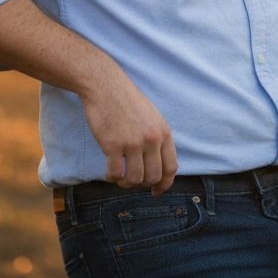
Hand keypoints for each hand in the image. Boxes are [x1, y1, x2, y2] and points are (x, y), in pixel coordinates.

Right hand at [81, 72, 178, 195]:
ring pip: (134, 179)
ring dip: (126, 183)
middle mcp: (151, 139)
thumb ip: (159, 139)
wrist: (106, 86)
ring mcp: (132, 142)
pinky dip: (112, 178)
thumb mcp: (153, 117)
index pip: (170, 167)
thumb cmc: (128, 101)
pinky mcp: (113, 145)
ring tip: (120, 177)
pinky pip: (115, 174)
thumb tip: (162, 165)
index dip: (164, 184)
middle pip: (153, 177)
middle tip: (132, 180)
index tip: (156, 192)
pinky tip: (109, 173)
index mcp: (163, 132)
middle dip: (143, 184)